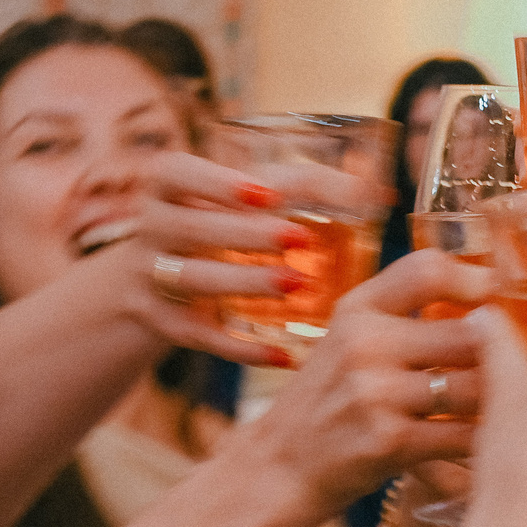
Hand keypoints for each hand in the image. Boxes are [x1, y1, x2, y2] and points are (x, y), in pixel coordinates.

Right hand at [101, 152, 383, 365]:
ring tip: (296, 286)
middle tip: (296, 239)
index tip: (264, 193)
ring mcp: (149, 277)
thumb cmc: (217, 222)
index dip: (215, 182)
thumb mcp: (240, 196)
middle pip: (190, 228)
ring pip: (193, 280)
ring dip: (245, 282)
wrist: (148, 278)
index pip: (174, 172)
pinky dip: (241, 347)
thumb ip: (301, 187)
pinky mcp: (161, 323)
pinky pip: (199, 336)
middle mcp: (150, 228)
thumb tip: (379, 194)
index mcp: (166, 185)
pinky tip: (283, 354)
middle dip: (244, 235)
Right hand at [230, 248, 495, 513]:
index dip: (474, 277)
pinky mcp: (390, 442)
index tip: (496, 295)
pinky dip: (484, 443)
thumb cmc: (328, 400)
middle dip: (501, 355)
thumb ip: (399, 314)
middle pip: (468, 333)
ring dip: (500, 401)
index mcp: (357, 309)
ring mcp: (375, 393)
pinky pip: (463, 436)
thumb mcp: (347, 339)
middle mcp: (364, 343)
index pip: (427, 270)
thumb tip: (484, 302)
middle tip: (521, 367)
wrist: (281, 467)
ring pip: (475, 386)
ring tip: (512, 407)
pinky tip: (492, 445)